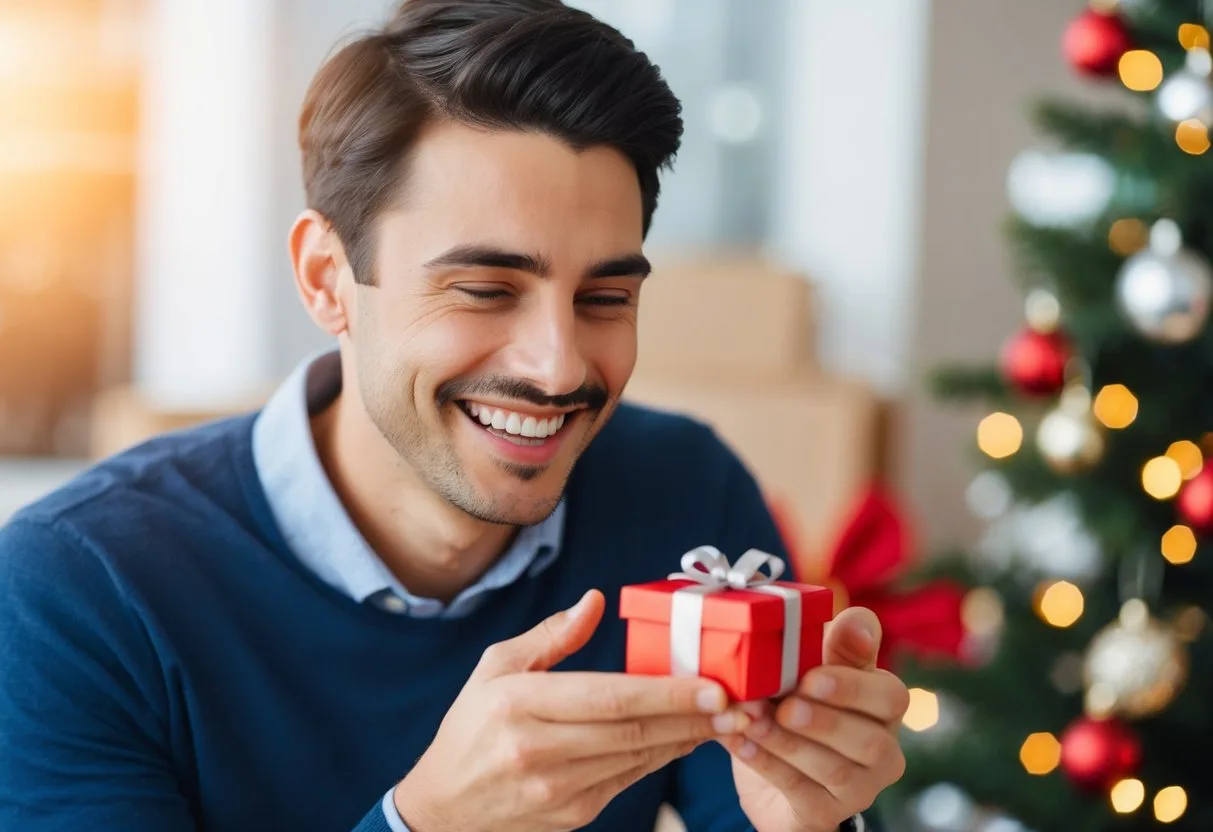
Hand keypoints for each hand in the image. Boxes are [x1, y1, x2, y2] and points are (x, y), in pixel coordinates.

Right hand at [394, 589, 751, 831]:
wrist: (444, 809)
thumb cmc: (472, 727)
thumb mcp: (495, 669)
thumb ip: (550, 636)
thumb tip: (595, 601)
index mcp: (518, 705)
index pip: (607, 698)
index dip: (665, 693)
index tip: (711, 685)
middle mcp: (538, 750)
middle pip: (632, 731)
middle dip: (692, 716)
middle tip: (740, 702)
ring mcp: (557, 789)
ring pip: (638, 758)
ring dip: (687, 738)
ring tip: (728, 719)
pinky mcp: (574, 814)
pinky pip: (630, 779)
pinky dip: (662, 757)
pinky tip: (687, 738)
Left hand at [720, 608, 909, 831]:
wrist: (772, 771)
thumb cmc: (795, 703)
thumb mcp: (810, 668)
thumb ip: (831, 646)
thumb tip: (854, 621)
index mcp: (882, 704)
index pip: (889, 695)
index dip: (851, 686)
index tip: (810, 676)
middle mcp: (882, 748)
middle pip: (870, 739)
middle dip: (822, 720)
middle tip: (782, 705)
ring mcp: (861, 787)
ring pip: (836, 769)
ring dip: (787, 743)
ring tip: (749, 721)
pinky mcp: (828, 813)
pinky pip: (802, 791)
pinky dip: (768, 765)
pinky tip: (740, 744)